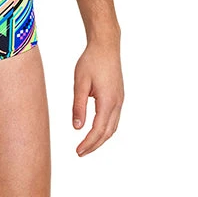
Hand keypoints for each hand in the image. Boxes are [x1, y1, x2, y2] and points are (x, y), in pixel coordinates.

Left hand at [72, 39, 123, 155]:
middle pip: (107, 132)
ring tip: (88, 145)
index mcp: (108, 101)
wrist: (106, 45)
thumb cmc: (91, 61)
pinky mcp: (119, 95)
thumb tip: (77, 127)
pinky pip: (114, 118)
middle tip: (80, 153)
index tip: (78, 151)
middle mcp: (117, 103)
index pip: (98, 130)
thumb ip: (78, 105)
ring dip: (101, 138)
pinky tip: (96, 129)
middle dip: (94, 145)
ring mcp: (120, 100)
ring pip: (113, 127)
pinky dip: (106, 128)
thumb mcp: (80, 82)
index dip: (88, 143)